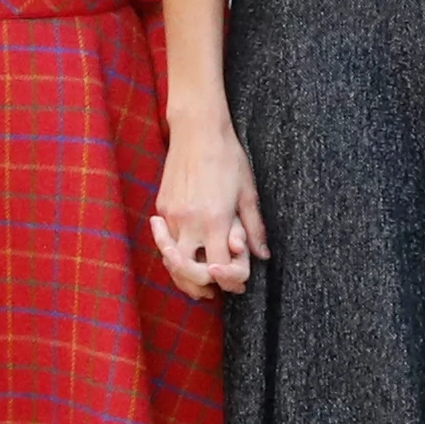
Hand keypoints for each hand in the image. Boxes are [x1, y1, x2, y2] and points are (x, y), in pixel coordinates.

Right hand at [152, 122, 264, 291]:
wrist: (198, 131)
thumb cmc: (228, 158)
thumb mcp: (248, 192)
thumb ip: (254, 228)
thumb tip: (262, 256)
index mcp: (215, 220)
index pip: (221, 267)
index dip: (231, 280)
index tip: (239, 284)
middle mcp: (190, 222)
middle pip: (190, 271)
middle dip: (202, 286)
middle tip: (215, 292)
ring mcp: (171, 216)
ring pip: (172, 259)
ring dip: (184, 275)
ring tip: (198, 284)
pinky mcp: (161, 207)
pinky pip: (166, 240)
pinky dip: (174, 254)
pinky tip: (186, 258)